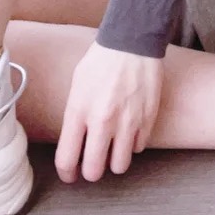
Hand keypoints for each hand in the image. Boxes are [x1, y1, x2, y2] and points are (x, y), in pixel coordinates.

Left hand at [55, 40, 163, 182]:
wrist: (132, 39)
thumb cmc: (101, 60)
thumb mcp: (77, 86)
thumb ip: (75, 117)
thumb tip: (76, 144)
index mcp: (79, 111)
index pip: (67, 160)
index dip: (67, 174)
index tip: (71, 174)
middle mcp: (102, 121)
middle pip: (94, 171)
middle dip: (92, 171)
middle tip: (93, 163)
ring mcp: (127, 121)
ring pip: (119, 166)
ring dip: (115, 161)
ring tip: (114, 147)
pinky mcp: (148, 119)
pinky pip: (139, 148)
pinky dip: (133, 144)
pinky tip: (130, 128)